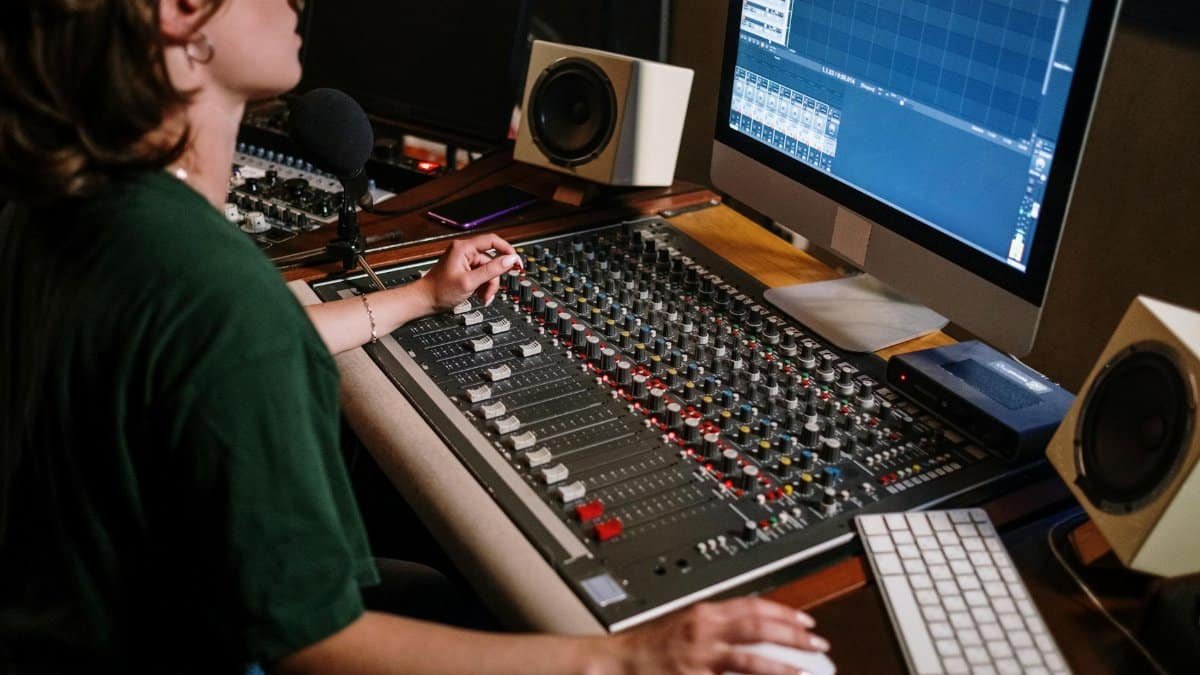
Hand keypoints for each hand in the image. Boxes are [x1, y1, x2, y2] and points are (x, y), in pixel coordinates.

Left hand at [412, 233, 520, 313]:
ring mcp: (464, 261)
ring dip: (488, 286)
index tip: (516, 262)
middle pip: (492, 261)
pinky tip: (478, 295)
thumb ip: (491, 270)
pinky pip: (481, 276)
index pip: (493, 241)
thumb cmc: (439, 290)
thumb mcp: (469, 281)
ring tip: (482, 297)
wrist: (424, 301)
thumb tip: (510, 260)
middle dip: (493, 279)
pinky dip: (483, 287)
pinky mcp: (465, 271)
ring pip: (488, 271)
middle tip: (490, 292)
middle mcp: (465, 252)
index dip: (507, 251)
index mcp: (464, 248)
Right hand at [605, 597, 829, 674]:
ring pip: (750, 659)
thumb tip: (750, 628)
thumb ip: (715, 625)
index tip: (806, 619)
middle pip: (758, 627)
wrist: (615, 663)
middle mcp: (704, 631)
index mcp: (704, 612)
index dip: (783, 612)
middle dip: (792, 634)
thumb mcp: (685, 625)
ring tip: (806, 670)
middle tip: (818, 642)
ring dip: (782, 665)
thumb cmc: (648, 648)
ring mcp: (700, 657)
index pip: (752, 605)